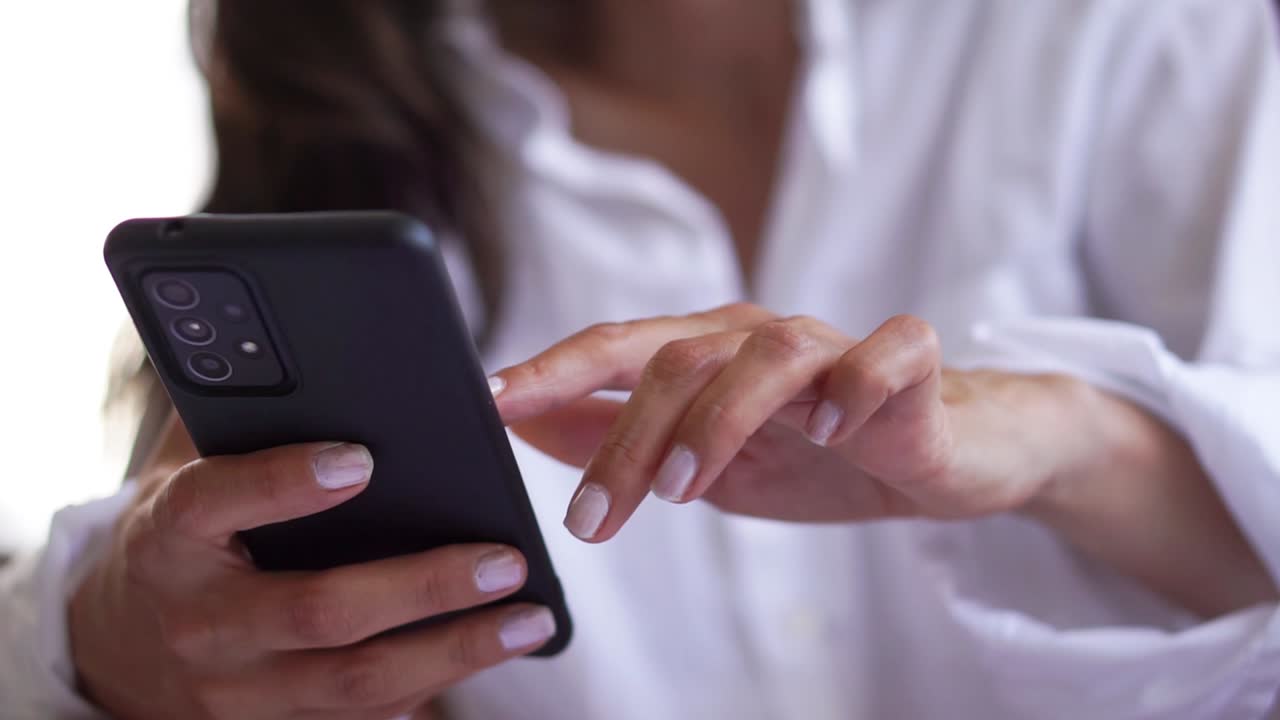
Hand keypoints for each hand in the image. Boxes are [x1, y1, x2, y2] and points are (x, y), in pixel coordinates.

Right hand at [70, 416, 555, 719]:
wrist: (122, 649)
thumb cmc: (183, 540)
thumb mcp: (186, 477)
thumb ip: (243, 425)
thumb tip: (330, 367)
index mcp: (167, 540)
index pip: (214, 504)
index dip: (282, 483)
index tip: (360, 458)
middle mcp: (202, 623)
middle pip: (317, 610)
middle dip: (422, 587)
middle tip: (503, 559)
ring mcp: (238, 691)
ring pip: (356, 680)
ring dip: (454, 650)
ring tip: (529, 616)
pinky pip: (363, 716)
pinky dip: (433, 684)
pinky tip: (488, 649)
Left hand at [493, 304, 1085, 541]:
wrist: (943, 454)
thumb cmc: (819, 451)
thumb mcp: (704, 460)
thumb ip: (618, 436)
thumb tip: (524, 424)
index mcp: (712, 352)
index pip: (619, 347)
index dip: (552, 369)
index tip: (489, 405)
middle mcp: (764, 337)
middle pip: (680, 360)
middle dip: (624, 441)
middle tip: (591, 520)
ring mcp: (838, 346)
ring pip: (766, 353)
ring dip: (716, 418)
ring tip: (683, 489)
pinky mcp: (912, 365)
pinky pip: (886, 354)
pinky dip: (855, 382)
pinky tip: (830, 427)